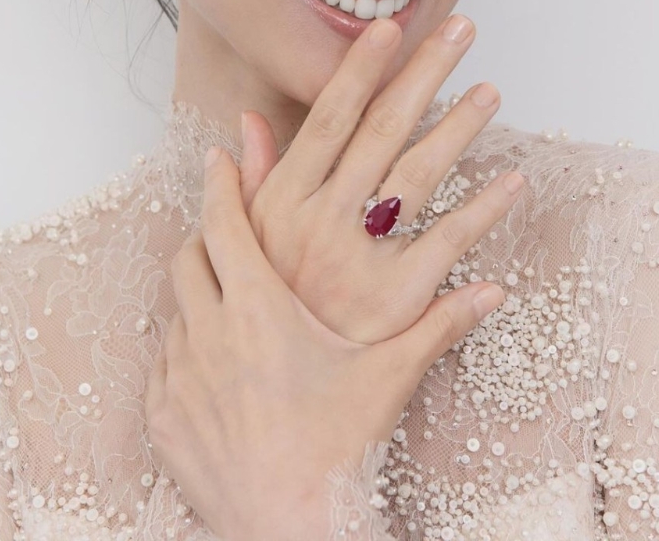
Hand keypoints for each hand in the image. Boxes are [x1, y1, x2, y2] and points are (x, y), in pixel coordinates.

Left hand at [145, 145, 505, 540]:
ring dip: (197, 296)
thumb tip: (494, 290)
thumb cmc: (340, 450)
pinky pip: (164, 365)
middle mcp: (209, 333)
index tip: (218, 155)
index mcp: (258, 309)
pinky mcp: (164, 418)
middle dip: (205, 233)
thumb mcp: (390, 376)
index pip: (226, 223)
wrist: (293, 531)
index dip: (221, 183)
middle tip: (224, 226)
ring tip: (226, 299)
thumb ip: (439, 323)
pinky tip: (215, 365)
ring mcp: (180, 377)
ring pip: (175, 310)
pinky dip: (185, 352)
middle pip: (190, 255)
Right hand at [237, 14, 524, 342]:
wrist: (273, 404)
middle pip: (383, 130)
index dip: (360, 71)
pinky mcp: (399, 298)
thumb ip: (252, 180)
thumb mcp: (244, 242)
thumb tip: (244, 124)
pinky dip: (483, 210)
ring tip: (491, 89)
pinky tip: (512, 181)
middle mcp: (323, 218)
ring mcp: (361, 256)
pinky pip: (448, 242)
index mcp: (285, 200)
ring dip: (459, 127)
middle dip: (423, 74)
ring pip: (419, 173)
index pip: (328, 118)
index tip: (388, 28)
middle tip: (459, 31)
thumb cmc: (263, 313)